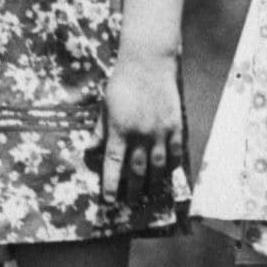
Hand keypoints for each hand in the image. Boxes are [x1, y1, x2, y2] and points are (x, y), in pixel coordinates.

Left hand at [96, 49, 182, 209]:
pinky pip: (175, 152)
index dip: (110, 185)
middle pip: (137, 171)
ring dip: (153, 183)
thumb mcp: (105, 106)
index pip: (113, 165)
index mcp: (119, 130)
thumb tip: (90, 150)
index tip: (109, 200)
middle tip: (131, 203)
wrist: (148, 63)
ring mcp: (159, 131)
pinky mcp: (175, 125)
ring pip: (158, 166)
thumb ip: (100, 130)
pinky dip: (172, 165)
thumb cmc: (122, 84)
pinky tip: (168, 173)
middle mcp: (140, 135)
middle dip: (133, 190)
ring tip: (151, 194)